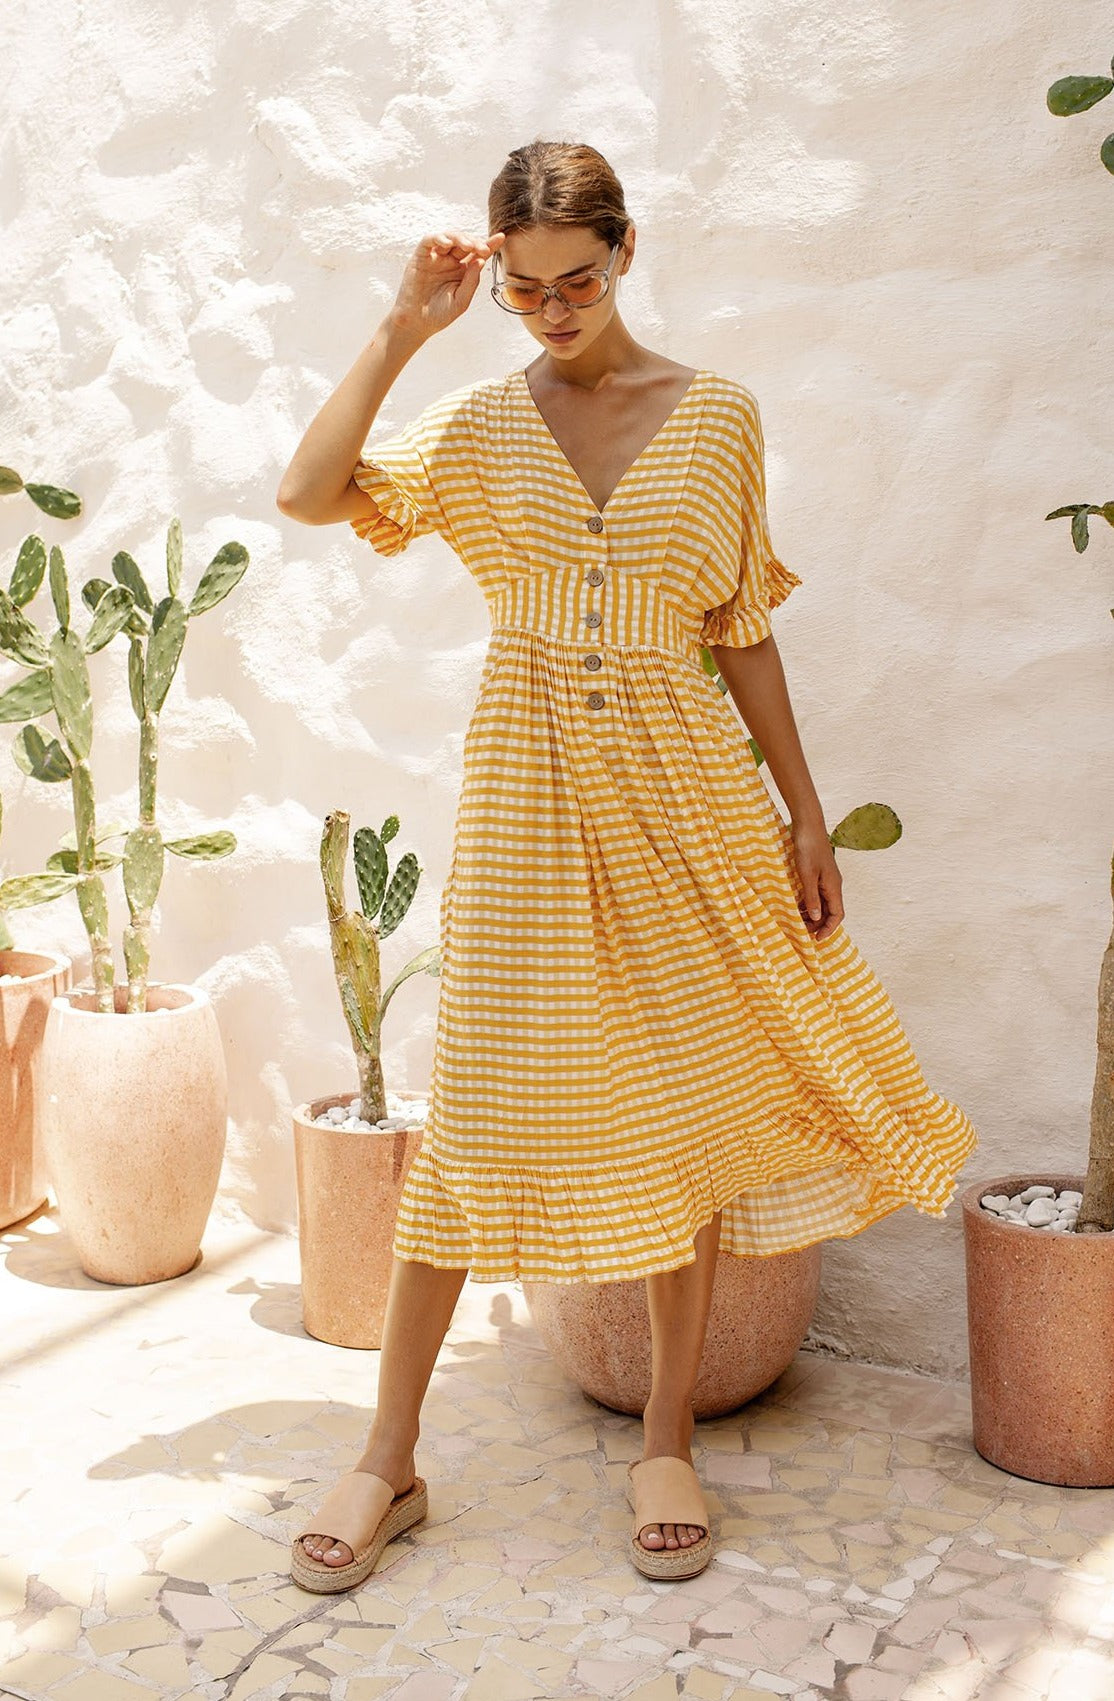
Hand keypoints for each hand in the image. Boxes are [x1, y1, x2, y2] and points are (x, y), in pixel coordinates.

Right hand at [388, 230, 506, 341]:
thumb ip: (471, 282)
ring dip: (460, 238)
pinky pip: (429, 241)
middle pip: (464, 242)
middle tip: (483, 249)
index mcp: (462, 271)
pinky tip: (447, 243)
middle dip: (475, 242)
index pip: (477, 254)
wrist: (417, 324)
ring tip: (468, 245)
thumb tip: (480, 261)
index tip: (500, 238)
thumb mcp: (461, 301)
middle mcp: (450, 261)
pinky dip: (438, 238)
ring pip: (449, 237)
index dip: (489, 245)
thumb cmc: (439, 314)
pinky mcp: (421, 257)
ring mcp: (435, 258)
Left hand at [790, 817, 843, 940]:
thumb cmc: (808, 848)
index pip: (838, 914)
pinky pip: (815, 894)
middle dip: (818, 924)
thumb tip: (815, 917)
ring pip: (822, 903)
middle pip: (830, 911)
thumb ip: (811, 897)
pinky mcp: (818, 873)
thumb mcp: (807, 875)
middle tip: (802, 932)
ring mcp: (825, 879)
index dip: (829, 928)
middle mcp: (833, 885)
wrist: (808, 826)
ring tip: (796, 921)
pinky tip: (795, 905)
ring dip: (812, 914)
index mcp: (834, 886)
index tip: (816, 939)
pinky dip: (807, 903)